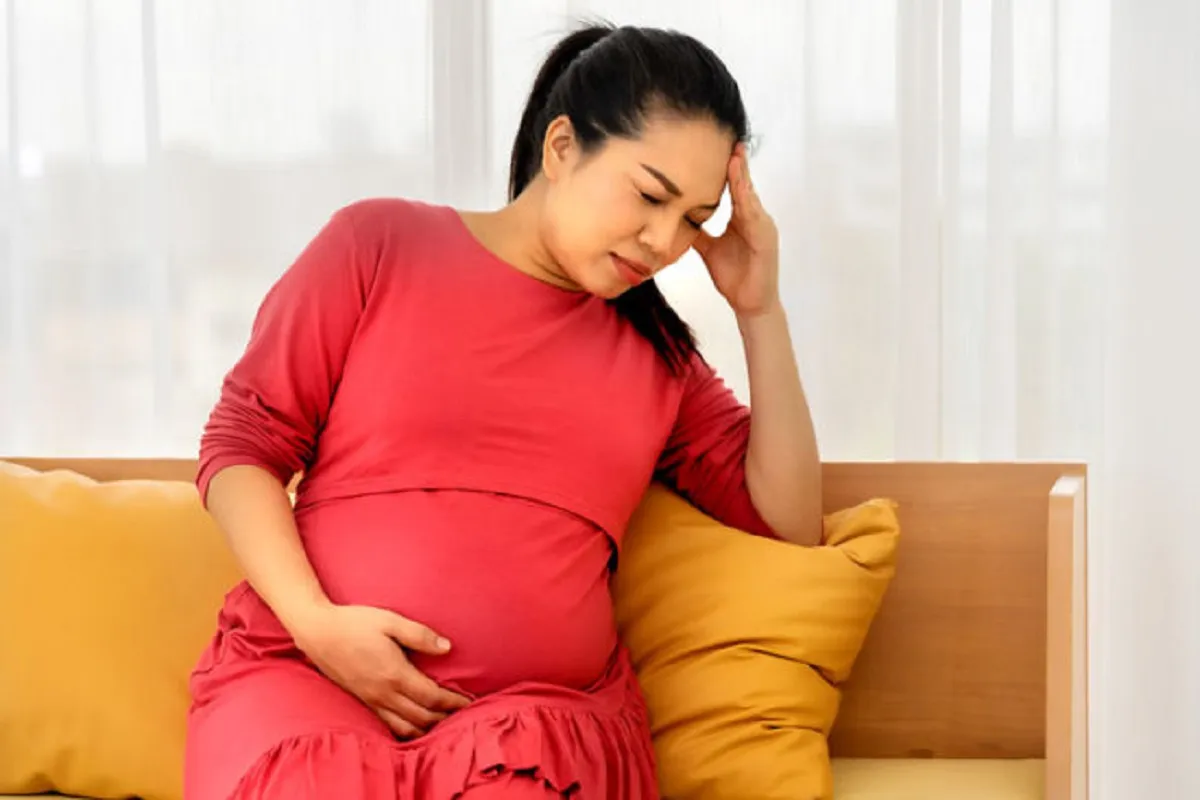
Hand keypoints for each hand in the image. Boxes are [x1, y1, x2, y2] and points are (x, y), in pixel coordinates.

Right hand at [290, 603, 470, 738]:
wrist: (316, 632)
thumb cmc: (354, 623)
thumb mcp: (390, 621)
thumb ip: (420, 635)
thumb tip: (447, 648)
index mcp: (395, 674)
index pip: (433, 697)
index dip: (454, 702)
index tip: (470, 702)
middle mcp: (383, 693)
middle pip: (422, 717)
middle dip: (445, 718)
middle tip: (463, 714)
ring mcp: (370, 700)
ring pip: (404, 727)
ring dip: (426, 728)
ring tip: (442, 723)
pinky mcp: (360, 701)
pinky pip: (387, 725)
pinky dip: (405, 729)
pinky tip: (413, 724)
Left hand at [693, 143, 780, 316]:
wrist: (750, 304)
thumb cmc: (735, 277)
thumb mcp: (709, 250)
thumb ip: (698, 233)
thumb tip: (678, 218)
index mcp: (742, 219)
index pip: (733, 188)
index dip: (726, 169)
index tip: (717, 147)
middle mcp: (754, 218)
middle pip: (744, 185)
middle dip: (737, 163)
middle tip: (731, 139)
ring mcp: (762, 227)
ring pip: (750, 196)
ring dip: (743, 176)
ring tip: (735, 155)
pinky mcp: (766, 239)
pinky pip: (755, 216)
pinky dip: (748, 200)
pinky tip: (741, 187)